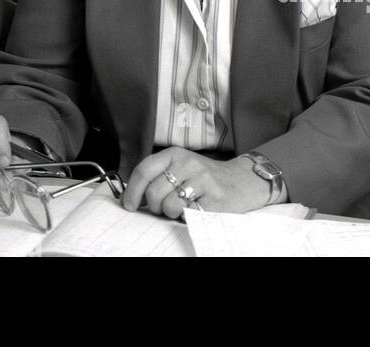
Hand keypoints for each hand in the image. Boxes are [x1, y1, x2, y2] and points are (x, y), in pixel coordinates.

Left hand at [122, 148, 271, 218]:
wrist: (240, 181)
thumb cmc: (205, 177)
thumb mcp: (180, 167)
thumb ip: (158, 176)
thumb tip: (134, 196)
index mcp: (175, 154)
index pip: (144, 170)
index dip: (132, 191)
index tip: (129, 204)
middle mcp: (187, 163)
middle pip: (154, 191)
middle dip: (154, 206)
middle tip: (163, 207)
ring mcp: (202, 180)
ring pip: (169, 205)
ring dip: (170, 213)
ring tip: (181, 207)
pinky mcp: (213, 198)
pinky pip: (187, 214)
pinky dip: (186, 216)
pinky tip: (194, 208)